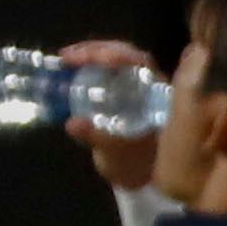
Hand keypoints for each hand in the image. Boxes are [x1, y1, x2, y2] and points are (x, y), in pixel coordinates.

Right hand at [58, 40, 160, 190]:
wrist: (137, 175)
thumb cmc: (135, 164)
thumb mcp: (116, 153)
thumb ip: (98, 138)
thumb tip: (73, 123)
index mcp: (159, 97)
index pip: (143, 64)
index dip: (120, 55)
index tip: (96, 57)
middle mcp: (151, 86)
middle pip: (128, 55)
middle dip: (98, 51)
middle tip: (69, 56)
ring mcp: (136, 86)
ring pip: (116, 59)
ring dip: (91, 54)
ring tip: (67, 58)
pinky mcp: (120, 89)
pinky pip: (106, 70)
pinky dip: (88, 65)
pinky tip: (69, 67)